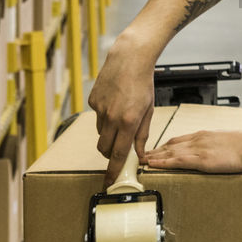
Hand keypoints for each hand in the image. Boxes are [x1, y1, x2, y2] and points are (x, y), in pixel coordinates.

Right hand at [88, 35, 155, 186]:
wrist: (129, 59)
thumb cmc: (143, 84)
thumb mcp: (149, 110)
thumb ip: (143, 135)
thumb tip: (139, 155)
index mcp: (128, 121)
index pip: (118, 154)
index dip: (113, 170)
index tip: (108, 182)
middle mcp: (111, 117)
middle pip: (104, 148)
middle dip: (109, 154)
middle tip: (118, 150)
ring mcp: (100, 109)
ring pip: (100, 133)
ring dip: (108, 134)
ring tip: (120, 118)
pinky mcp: (92, 101)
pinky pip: (97, 117)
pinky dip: (104, 117)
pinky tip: (114, 103)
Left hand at [142, 129, 241, 173]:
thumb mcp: (226, 142)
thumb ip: (216, 146)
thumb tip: (214, 153)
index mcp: (204, 135)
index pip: (178, 139)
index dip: (164, 145)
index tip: (155, 150)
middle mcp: (197, 140)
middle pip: (170, 145)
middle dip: (155, 151)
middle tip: (141, 156)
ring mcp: (198, 149)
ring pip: (170, 152)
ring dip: (154, 157)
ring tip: (142, 162)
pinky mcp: (201, 160)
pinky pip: (177, 161)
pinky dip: (163, 163)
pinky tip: (154, 165)